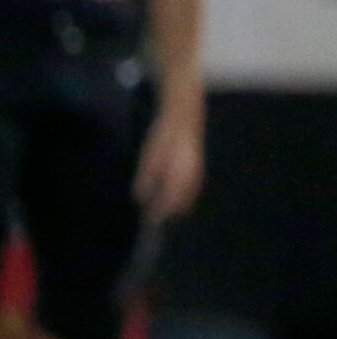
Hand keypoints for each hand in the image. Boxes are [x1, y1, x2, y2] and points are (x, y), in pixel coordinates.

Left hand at [135, 101, 203, 222]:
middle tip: (151, 218)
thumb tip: (140, 198)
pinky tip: (172, 198)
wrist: (184, 118)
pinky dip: (183, 199)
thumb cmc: (163, 136)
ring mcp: (197, 175)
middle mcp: (191, 180)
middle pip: (179, 206)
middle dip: (166, 213)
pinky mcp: (199, 171)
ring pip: (188, 200)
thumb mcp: (148, 157)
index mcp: (178, 176)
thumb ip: (146, 178)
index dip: (157, 213)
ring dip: (175, 208)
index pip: (167, 203)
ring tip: (160, 211)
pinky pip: (192, 192)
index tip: (146, 220)